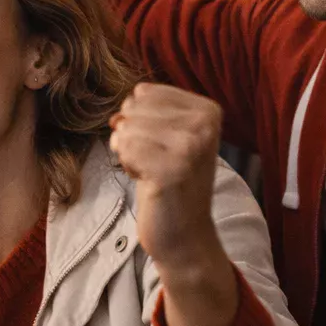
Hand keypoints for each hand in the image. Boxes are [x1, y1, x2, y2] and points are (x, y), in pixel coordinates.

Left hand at [109, 83, 225, 270]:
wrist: (184, 232)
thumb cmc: (169, 179)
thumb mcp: (169, 135)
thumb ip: (147, 111)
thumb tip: (118, 115)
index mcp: (208, 110)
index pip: (143, 92)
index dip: (140, 120)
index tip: (161, 145)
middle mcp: (205, 124)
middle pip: (132, 108)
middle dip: (132, 136)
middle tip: (156, 162)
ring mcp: (191, 146)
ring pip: (126, 128)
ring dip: (129, 153)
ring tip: (153, 172)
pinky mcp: (171, 169)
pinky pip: (124, 148)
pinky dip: (128, 166)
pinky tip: (148, 181)